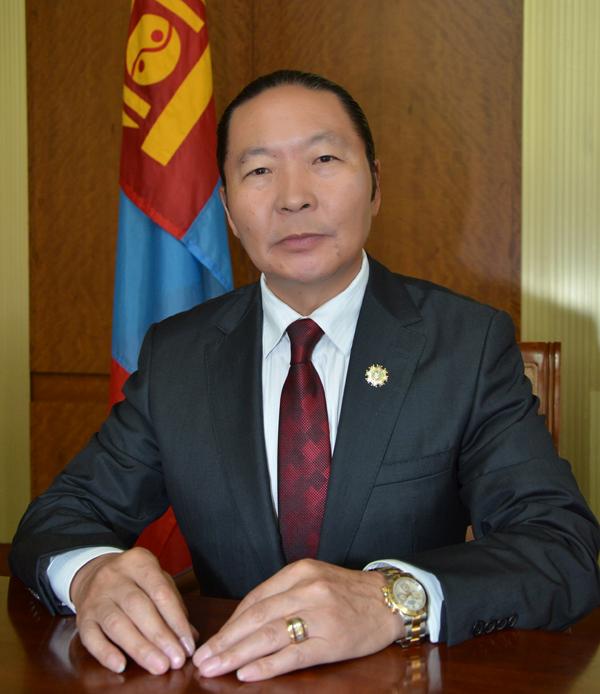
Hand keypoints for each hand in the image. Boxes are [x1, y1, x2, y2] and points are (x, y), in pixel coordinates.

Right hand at [70, 547, 197, 674]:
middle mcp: (114, 577)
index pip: (161, 592)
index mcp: (139, 562)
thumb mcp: (156, 580)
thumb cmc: (134, 580)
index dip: (176, 620)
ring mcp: (95, 597)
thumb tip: (190, 637)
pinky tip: (121, 666)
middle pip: (139, 607)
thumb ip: (173, 604)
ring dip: (139, 648)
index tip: (188, 645)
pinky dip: (105, 653)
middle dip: (160, 637)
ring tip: (158, 666)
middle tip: (176, 660)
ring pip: (116, 624)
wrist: (93, 572)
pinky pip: (91, 637)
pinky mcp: (82, 618)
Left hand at [193, 559, 402, 680]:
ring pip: (269, 635)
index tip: (212, 640)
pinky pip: (293, 654)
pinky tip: (247, 674)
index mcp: (300, 572)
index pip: (255, 599)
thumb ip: (284, 594)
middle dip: (225, 640)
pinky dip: (267, 665)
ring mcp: (319, 614)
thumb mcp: (315, 580)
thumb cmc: (349, 593)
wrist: (390, 600)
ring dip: (236, 654)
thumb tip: (245, 620)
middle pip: (256, 616)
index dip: (230, 623)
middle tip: (201, 659)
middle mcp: (307, 589)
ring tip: (214, 668)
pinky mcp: (331, 639)